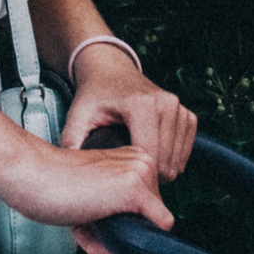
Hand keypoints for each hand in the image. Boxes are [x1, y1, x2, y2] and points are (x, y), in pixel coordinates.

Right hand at [0, 133, 170, 253]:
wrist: (31, 173)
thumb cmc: (53, 181)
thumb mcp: (93, 193)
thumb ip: (115, 213)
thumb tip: (129, 247)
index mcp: (133, 158)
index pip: (148, 207)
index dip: (119, 220)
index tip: (92, 211)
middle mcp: (142, 162)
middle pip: (149, 220)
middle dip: (117, 231)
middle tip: (85, 221)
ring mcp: (141, 174)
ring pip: (146, 231)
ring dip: (112, 240)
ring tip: (84, 225)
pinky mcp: (136, 190)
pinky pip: (146, 235)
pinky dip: (119, 245)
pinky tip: (91, 230)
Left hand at [58, 49, 196, 253]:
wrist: (110, 71)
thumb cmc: (94, 95)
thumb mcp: (77, 115)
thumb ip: (71, 142)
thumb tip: (66, 174)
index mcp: (140, 105)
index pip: (148, 157)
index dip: (135, 178)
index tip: (120, 183)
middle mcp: (165, 104)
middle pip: (166, 163)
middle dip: (148, 177)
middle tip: (126, 175)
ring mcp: (179, 109)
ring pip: (178, 162)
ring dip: (160, 170)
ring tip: (136, 165)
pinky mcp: (188, 115)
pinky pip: (186, 152)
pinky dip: (171, 160)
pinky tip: (151, 155)